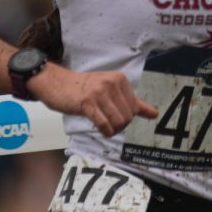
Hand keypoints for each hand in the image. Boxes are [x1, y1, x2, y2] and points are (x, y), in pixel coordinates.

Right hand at [27, 64, 157, 137]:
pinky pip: (103, 124)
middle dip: (120, 126)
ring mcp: (99, 93)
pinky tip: (102, 130)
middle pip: (127, 116)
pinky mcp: (87, 103)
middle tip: (109, 124)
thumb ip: (132, 101)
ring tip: (105, 127)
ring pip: (117, 121)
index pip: (135, 107)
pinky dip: (105, 131)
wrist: (56, 82)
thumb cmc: (84, 88)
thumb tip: (155, 113)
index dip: (128, 118)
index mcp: (120, 79)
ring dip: (113, 130)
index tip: (117, 118)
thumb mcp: (110, 88)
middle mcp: (112, 83)